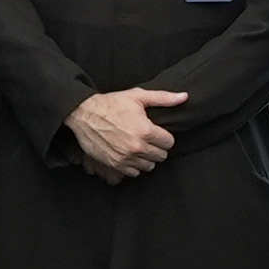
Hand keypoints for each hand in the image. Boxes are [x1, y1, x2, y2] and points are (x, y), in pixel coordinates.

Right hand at [61, 87, 186, 179]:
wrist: (84, 114)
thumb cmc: (111, 104)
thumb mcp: (138, 96)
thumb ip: (164, 98)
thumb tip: (184, 97)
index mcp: (146, 130)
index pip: (169, 143)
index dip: (165, 137)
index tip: (157, 133)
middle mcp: (137, 147)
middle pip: (161, 156)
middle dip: (157, 147)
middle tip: (148, 139)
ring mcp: (126, 158)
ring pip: (149, 166)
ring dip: (146, 158)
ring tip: (139, 146)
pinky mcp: (115, 165)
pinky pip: (134, 172)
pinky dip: (134, 165)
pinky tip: (129, 154)